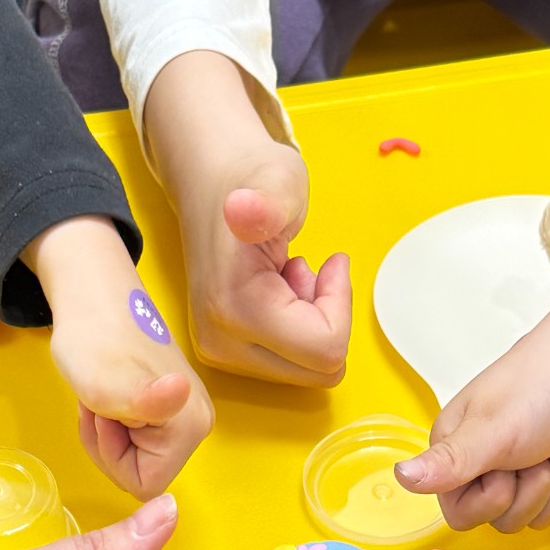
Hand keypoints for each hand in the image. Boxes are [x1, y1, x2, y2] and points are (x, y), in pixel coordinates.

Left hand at [31, 215, 214, 497]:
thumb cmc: (92, 341)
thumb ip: (141, 401)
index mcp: (190, 428)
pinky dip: (115, 424)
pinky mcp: (173, 406)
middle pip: (143, 474)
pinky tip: (110, 396)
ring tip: (102, 397)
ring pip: (137, 459)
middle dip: (110, 448)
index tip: (104, 416)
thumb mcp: (104, 384)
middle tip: (99, 404)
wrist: (92, 300)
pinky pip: (138, 440)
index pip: (144, 485)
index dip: (113, 458)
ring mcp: (188, 415)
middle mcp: (199, 425)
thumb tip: (177, 393)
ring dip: (109, 436)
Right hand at [145, 52, 351, 386]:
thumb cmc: (253, 179)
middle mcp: (220, 344)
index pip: (325, 349)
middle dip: (327, 319)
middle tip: (307, 270)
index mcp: (235, 310)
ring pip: (305, 370)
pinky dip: (297, 330)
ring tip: (288, 276)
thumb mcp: (278, 180)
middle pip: (316, 369)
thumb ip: (270, 203)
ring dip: (312, 324)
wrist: (211, 183)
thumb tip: (242, 210)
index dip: (339, 305)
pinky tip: (277, 290)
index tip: (329, 263)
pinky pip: (288, 364)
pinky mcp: (222, 353)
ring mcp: (218, 353)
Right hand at [394, 215, 549, 529]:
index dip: (488, 502)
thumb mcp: (490, 431)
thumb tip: (401, 478)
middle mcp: (483, 462)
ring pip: (534, 516)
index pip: (460, 515)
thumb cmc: (541, 384)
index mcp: (455, 451)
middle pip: (501, 519)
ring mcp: (520, 467)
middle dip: (529, 490)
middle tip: (534, 452)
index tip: (503, 470)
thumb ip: (447, 463)